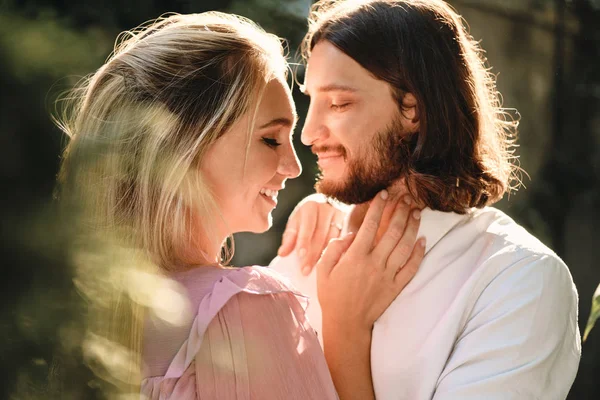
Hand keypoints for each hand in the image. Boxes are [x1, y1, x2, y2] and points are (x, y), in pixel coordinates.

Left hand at [277, 193, 348, 275]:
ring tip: (318, 271)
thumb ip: (289, 238)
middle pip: (321, 233)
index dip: (304, 240)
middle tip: (305, 270)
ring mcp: (340, 216)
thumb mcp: (296, 223)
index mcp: (310, 206)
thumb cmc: (307, 218)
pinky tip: (332, 265)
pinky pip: (344, 241)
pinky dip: (337, 253)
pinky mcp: (349, 224)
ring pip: (334, 238)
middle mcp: (327, 208)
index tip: (300, 255)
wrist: (326, 205)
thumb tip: (282, 253)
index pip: (307, 225)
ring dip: (325, 256)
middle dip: (313, 253)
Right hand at [316, 190, 424, 331]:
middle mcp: (374, 263)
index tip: (384, 193)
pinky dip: (419, 253)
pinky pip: (411, 267)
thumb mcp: (323, 269)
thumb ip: (334, 248)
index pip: (369, 225)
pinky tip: (423, 240)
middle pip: (392, 231)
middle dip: (400, 211)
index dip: (378, 207)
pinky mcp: (396, 286)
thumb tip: (349, 235)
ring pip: (404, 246)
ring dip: (412, 227)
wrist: (347, 324)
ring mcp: (387, 275)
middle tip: (406, 198)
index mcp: (355, 256)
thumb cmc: (332, 295)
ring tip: (416, 212)